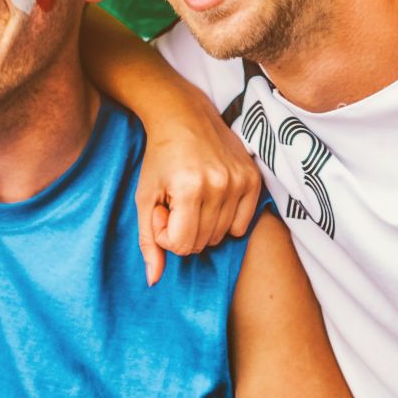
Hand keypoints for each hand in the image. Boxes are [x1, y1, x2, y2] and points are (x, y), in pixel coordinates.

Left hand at [133, 93, 262, 284]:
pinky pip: (242, 225)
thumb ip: (148, 241)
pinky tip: (213, 200)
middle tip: (176, 204)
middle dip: (184, 230)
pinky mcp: (253, 178)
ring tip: (192, 200)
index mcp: (189, 189)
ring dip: (203, 226)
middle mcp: (219, 185)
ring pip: (221, 236)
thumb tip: (153, 281)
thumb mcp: (144, 197)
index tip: (162, 212)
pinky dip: (226, 221)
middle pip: (201, 243)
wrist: (184, 116)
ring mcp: (240, 181)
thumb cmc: (159, 158)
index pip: (180, 245)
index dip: (165, 235)